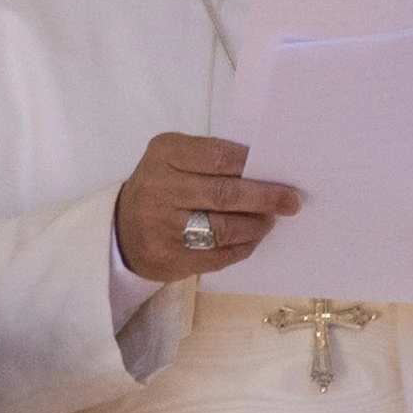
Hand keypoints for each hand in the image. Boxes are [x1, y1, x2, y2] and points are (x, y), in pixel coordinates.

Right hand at [113, 133, 301, 281]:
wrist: (122, 230)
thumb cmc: (163, 186)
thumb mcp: (176, 159)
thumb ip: (213, 159)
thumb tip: (267, 169)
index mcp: (165, 154)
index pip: (218, 156)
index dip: (252, 165)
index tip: (280, 170)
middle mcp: (160, 188)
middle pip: (224, 194)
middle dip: (265, 198)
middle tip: (291, 201)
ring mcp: (163, 227)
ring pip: (224, 229)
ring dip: (256, 225)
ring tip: (269, 220)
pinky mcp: (170, 258)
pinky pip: (218, 256)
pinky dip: (242, 247)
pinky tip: (251, 239)